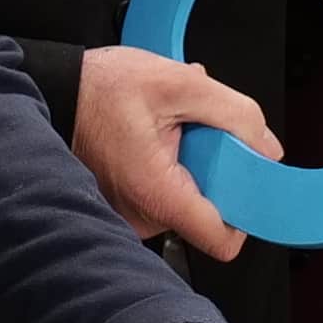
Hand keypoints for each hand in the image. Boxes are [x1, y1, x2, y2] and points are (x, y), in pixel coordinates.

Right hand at [70, 43, 279, 258]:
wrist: (54, 90)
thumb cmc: (101, 89)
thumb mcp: (180, 83)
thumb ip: (235, 114)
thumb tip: (267, 147)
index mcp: (158, 195)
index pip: (223, 240)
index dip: (246, 212)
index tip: (245, 180)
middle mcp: (142, 217)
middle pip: (209, 213)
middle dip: (214, 171)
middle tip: (192, 135)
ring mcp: (131, 216)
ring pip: (188, 199)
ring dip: (192, 163)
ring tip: (167, 130)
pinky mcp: (125, 207)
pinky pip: (166, 194)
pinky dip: (171, 166)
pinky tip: (154, 137)